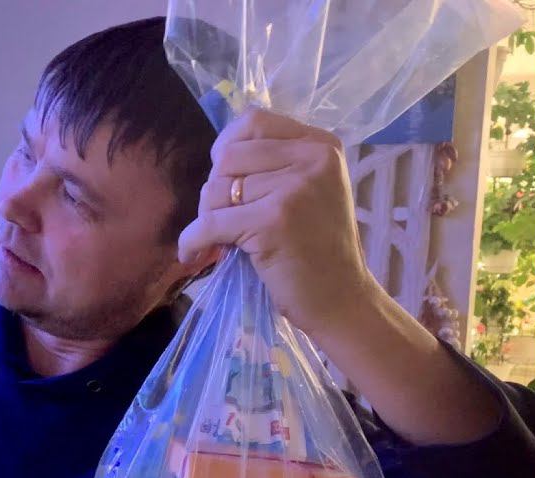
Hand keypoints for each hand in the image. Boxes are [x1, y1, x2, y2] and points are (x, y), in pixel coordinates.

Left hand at [177, 108, 383, 341]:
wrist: (341, 299)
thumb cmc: (317, 250)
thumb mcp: (308, 190)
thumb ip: (274, 164)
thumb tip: (217, 154)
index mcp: (320, 145)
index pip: (253, 121)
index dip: (226, 147)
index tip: (225, 177)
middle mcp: (312, 159)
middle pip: (228, 156)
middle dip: (214, 190)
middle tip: (222, 220)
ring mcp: (295, 188)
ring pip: (216, 189)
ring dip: (207, 217)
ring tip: (223, 239)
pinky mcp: (274, 220)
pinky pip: (210, 223)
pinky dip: (192, 241)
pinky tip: (192, 255)